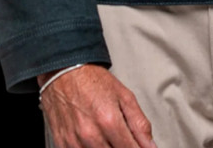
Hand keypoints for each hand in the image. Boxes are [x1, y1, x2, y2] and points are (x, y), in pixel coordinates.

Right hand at [39, 64, 156, 147]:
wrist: (63, 72)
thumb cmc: (92, 81)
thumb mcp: (124, 95)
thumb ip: (139, 123)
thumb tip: (150, 146)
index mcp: (109, 121)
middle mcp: (91, 135)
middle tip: (123, 139)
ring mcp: (75, 142)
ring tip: (109, 138)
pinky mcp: (62, 144)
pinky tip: (95, 141)